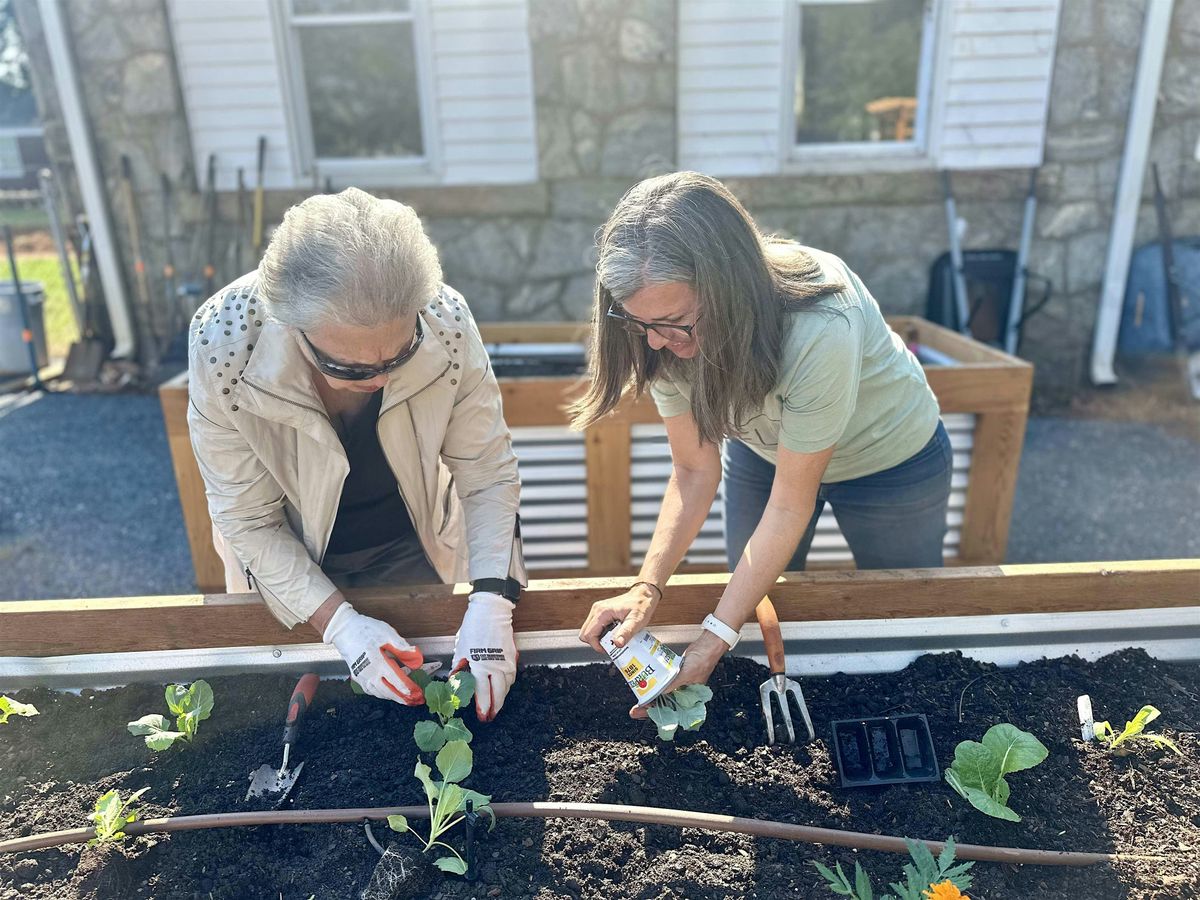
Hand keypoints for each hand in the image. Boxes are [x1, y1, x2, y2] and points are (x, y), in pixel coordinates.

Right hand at [322, 602, 424, 704]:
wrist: (343, 630)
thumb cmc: (364, 630)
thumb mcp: (386, 633)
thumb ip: (402, 647)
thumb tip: (416, 657)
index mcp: (377, 662)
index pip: (396, 680)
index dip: (408, 688)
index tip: (418, 693)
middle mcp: (368, 673)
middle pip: (388, 691)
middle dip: (403, 698)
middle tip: (415, 701)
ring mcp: (361, 676)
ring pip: (379, 693)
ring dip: (393, 697)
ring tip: (405, 699)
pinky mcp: (357, 676)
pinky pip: (371, 690)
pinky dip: (382, 694)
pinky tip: (388, 693)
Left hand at [452, 592, 516, 721]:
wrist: (491, 612)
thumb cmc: (473, 628)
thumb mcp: (460, 649)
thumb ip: (459, 668)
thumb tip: (455, 683)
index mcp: (480, 665)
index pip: (483, 693)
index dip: (483, 707)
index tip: (482, 716)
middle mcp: (496, 666)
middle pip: (499, 694)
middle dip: (495, 708)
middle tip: (490, 717)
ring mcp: (507, 662)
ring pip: (507, 687)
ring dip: (501, 697)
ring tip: (495, 706)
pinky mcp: (513, 657)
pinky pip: (511, 676)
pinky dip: (507, 685)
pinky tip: (502, 688)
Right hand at [578, 583, 660, 652]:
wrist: (644, 595)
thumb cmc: (641, 605)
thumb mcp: (636, 621)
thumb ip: (626, 633)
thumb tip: (617, 644)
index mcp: (602, 612)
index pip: (588, 634)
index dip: (596, 646)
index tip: (609, 649)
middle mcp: (597, 610)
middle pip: (585, 634)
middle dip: (596, 643)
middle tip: (611, 645)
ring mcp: (598, 611)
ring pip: (589, 631)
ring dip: (600, 639)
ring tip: (614, 638)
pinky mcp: (601, 613)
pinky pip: (595, 627)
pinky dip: (602, 634)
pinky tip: (614, 633)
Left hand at [629, 630, 725, 719]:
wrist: (706, 645)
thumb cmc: (703, 660)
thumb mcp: (686, 674)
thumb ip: (672, 684)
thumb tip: (658, 693)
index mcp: (691, 698)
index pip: (672, 711)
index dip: (657, 713)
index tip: (643, 711)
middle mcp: (684, 693)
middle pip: (665, 705)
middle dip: (650, 707)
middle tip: (635, 709)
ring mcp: (680, 684)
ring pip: (663, 694)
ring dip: (651, 695)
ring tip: (639, 696)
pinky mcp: (676, 675)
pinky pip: (664, 682)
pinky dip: (656, 683)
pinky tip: (647, 683)